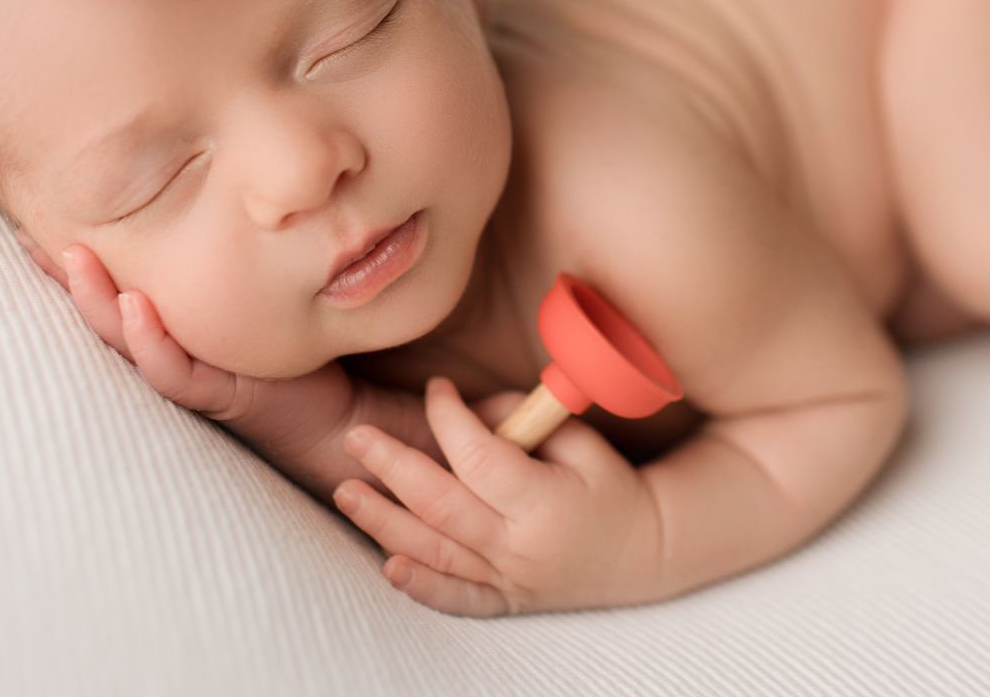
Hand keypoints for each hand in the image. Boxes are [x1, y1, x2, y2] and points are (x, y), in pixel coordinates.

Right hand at [21, 235, 355, 464]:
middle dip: (62, 277)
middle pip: (99, 311)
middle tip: (26, 237)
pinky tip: (134, 308)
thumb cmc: (290, 344)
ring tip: (75, 261)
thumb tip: (226, 181)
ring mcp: (186, 372)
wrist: (335, 410)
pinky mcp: (218, 393)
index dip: (67, 261)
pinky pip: (174, 371)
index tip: (28, 223)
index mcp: (165, 323)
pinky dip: (151, 341)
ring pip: (125, 340)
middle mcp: (164, 348)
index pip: (107, 285)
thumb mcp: (255, 288)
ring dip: (96, 302)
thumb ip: (230, 251)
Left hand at [332, 376, 664, 616]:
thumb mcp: (582, 441)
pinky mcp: (504, 600)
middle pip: (442, 505)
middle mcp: (520, 547)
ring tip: (345, 491)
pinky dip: (420, 586)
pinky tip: (387, 567)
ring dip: (384, 522)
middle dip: (393, 466)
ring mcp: (508, 579)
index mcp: (544, 502)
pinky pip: (456, 598)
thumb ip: (526, 421)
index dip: (449, 419)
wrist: (643, 553)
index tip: (436, 389)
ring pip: (435, 553)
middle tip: (357, 436)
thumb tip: (470, 408)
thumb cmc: (611, 486)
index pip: (479, 457)